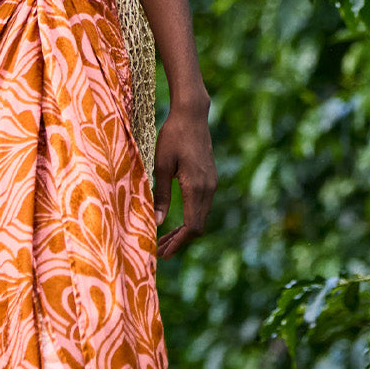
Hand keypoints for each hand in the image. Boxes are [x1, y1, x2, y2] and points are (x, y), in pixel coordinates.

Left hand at [153, 103, 216, 258]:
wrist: (192, 115)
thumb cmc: (173, 136)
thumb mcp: (161, 165)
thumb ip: (161, 195)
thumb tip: (157, 222)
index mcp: (196, 187)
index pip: (192, 226)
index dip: (178, 243)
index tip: (164, 253)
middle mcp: (209, 189)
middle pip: (198, 226)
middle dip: (180, 241)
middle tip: (160, 251)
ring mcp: (212, 184)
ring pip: (201, 217)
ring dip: (184, 231)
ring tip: (165, 239)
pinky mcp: (210, 179)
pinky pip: (202, 207)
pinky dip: (190, 218)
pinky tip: (175, 221)